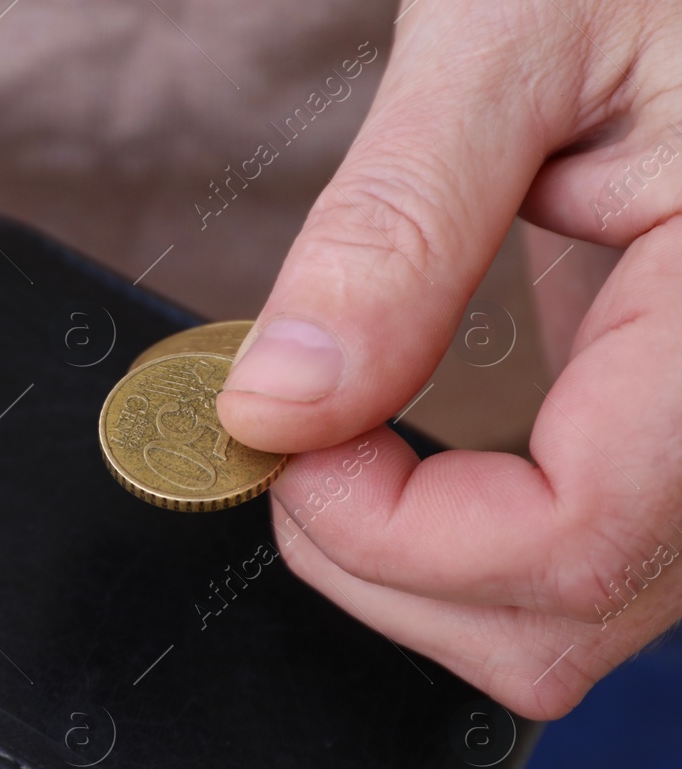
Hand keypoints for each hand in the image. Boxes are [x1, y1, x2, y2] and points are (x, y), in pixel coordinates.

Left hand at [216, 0, 681, 718]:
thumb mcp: (513, 37)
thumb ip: (395, 231)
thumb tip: (271, 411)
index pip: (576, 537)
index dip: (391, 533)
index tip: (282, 445)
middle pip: (564, 621)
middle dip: (385, 565)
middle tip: (297, 440)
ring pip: (574, 624)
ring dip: (421, 569)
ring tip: (349, 444)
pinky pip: (583, 566)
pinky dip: (470, 547)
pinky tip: (416, 460)